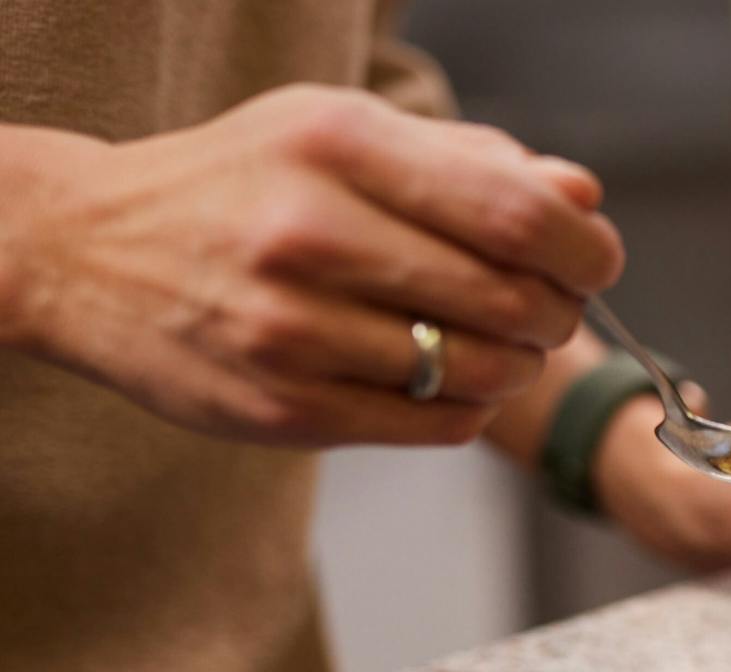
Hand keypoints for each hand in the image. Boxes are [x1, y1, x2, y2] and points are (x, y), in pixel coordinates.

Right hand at [4, 84, 623, 444]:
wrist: (86, 252)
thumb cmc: (247, 185)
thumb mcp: (344, 136)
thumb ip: (473, 164)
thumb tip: (583, 202)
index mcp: (337, 147)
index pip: (518, 217)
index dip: (585, 252)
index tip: (593, 262)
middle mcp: (309, 235)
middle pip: (512, 302)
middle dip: (556, 313)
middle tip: (546, 309)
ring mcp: (290, 330)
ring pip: (481, 374)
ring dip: (516, 367)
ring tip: (495, 343)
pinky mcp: (283, 408)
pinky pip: (436, 426)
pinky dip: (467, 408)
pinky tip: (443, 378)